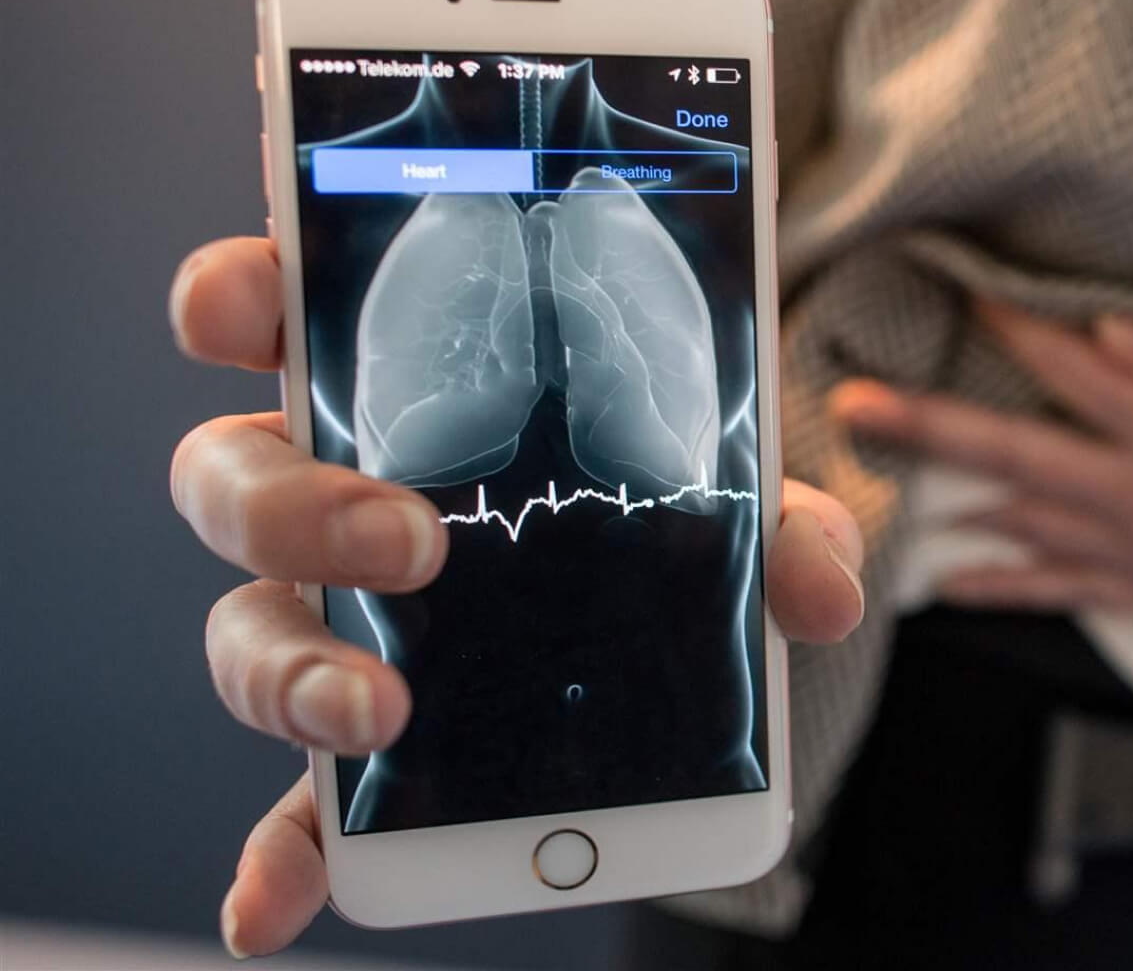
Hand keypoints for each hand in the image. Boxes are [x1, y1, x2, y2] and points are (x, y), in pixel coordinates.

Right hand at [168, 237, 865, 957]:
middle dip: (300, 506)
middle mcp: (340, 494)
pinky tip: (273, 907)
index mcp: (410, 392)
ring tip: (381, 710)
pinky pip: (296, 796)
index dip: (238, 297)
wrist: (687, 627)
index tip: (242, 311)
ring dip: (292, 672)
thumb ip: (780, 524)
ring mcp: (336, 619)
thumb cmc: (680, 509)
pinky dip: (279, 852)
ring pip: (246, 627)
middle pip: (235, 478)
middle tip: (412, 542)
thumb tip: (825, 596)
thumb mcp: (740, 500)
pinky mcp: (364, 738)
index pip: (282, 317)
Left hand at [831, 302, 1132, 655]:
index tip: (953, 279)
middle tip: (850, 401)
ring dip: (941, 497)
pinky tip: (944, 578)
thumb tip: (1103, 328)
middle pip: (1012, 455)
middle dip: (926, 424)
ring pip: (1019, 524)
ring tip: (874, 475)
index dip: (1007, 323)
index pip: (1072, 371)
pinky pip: (1057, 591)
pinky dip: (997, 586)